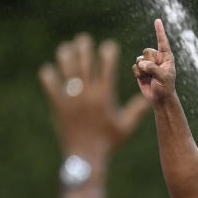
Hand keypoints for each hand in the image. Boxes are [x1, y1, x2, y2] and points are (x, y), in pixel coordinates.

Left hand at [39, 33, 148, 160]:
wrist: (86, 157)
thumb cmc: (108, 142)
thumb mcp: (125, 126)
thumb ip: (136, 110)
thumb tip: (149, 99)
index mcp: (104, 94)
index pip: (107, 64)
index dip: (108, 51)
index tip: (108, 46)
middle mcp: (87, 92)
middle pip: (85, 59)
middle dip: (85, 46)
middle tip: (84, 41)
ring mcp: (71, 96)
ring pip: (66, 66)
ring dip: (66, 54)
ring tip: (67, 49)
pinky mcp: (57, 104)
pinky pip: (49, 83)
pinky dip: (49, 74)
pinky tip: (50, 71)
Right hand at [132, 19, 176, 102]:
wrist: (159, 98)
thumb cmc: (165, 88)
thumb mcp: (163, 78)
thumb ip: (153, 69)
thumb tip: (141, 63)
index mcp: (166, 56)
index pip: (162, 41)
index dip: (159, 31)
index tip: (157, 20)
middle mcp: (157, 57)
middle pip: (147, 51)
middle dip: (149, 62)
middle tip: (155, 72)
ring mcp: (148, 63)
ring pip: (139, 59)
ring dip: (143, 70)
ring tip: (150, 78)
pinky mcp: (140, 69)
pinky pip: (135, 67)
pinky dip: (138, 75)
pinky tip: (144, 79)